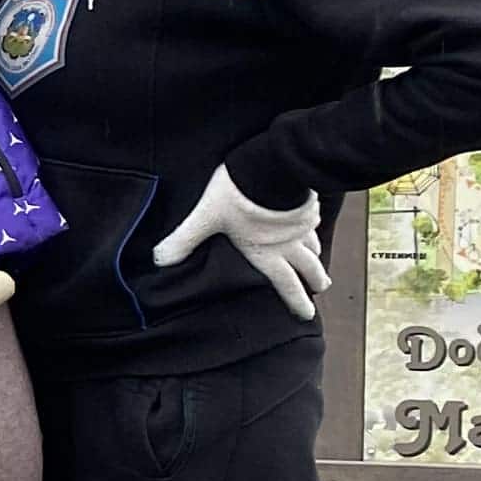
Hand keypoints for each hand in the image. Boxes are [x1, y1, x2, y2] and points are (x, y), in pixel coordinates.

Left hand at [151, 163, 328, 319]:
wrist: (270, 165)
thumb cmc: (237, 195)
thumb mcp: (206, 218)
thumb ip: (185, 239)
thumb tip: (160, 259)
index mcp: (266, 252)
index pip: (285, 284)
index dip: (296, 301)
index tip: (306, 315)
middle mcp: (290, 243)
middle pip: (308, 267)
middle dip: (314, 280)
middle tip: (320, 287)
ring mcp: (302, 223)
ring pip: (314, 245)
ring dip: (316, 256)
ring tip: (318, 262)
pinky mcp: (307, 203)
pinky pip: (314, 221)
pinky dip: (314, 229)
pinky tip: (312, 224)